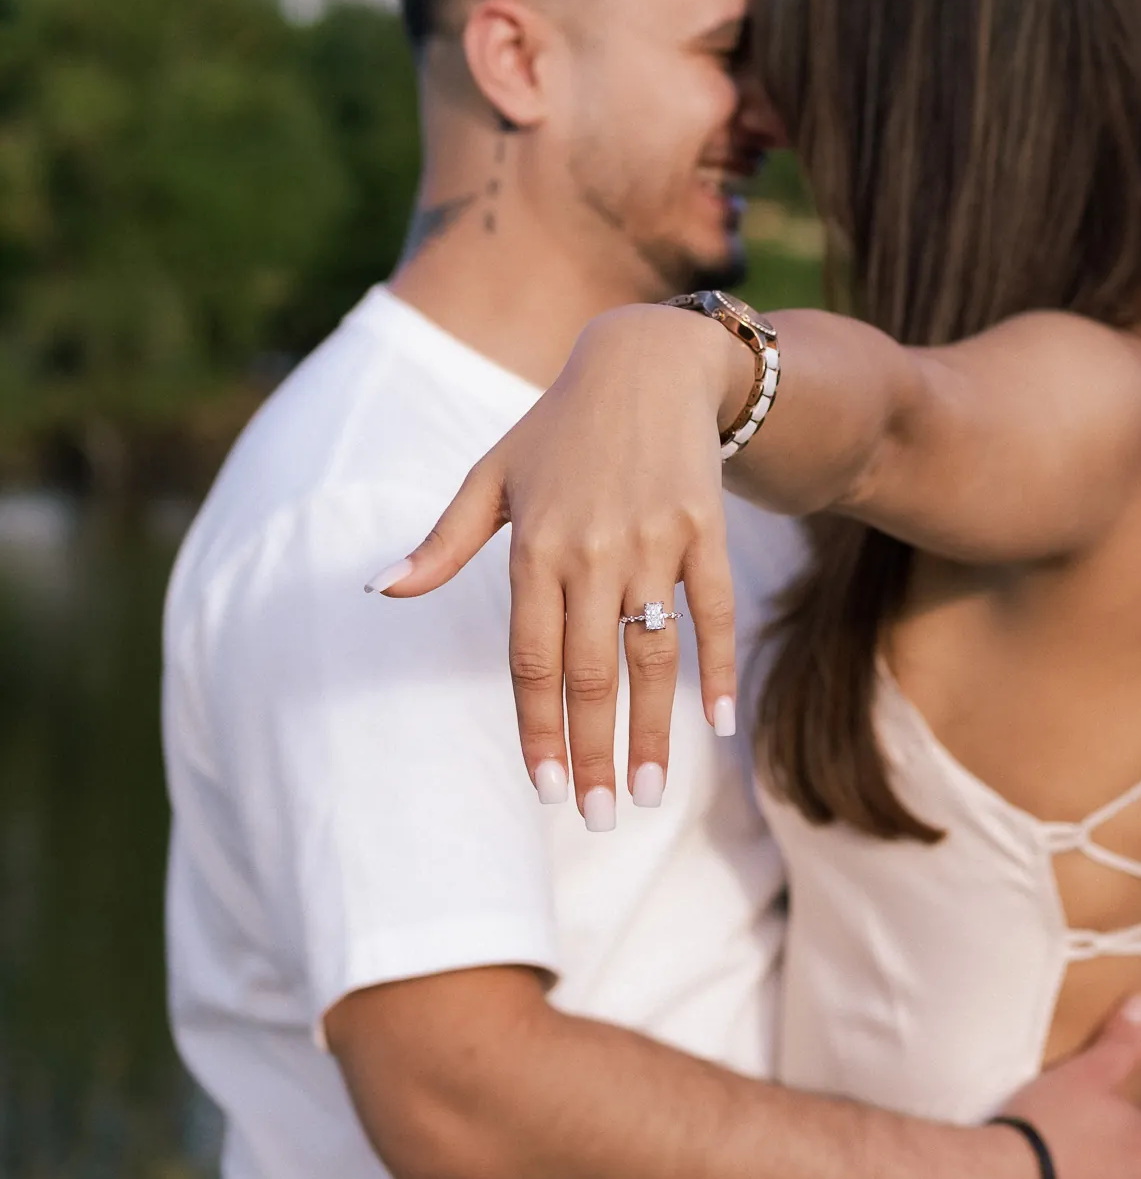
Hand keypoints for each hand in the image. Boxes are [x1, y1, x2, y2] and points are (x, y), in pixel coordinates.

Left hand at [370, 307, 752, 818]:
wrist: (647, 360)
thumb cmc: (559, 428)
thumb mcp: (491, 476)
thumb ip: (443, 544)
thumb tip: (380, 591)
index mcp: (534, 547)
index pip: (532, 662)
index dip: (538, 731)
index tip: (548, 791)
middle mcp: (593, 550)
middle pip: (591, 672)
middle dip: (595, 752)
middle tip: (602, 818)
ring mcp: (654, 540)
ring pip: (654, 653)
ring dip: (655, 729)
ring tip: (654, 793)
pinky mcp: (705, 528)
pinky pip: (714, 611)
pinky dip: (722, 667)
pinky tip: (723, 724)